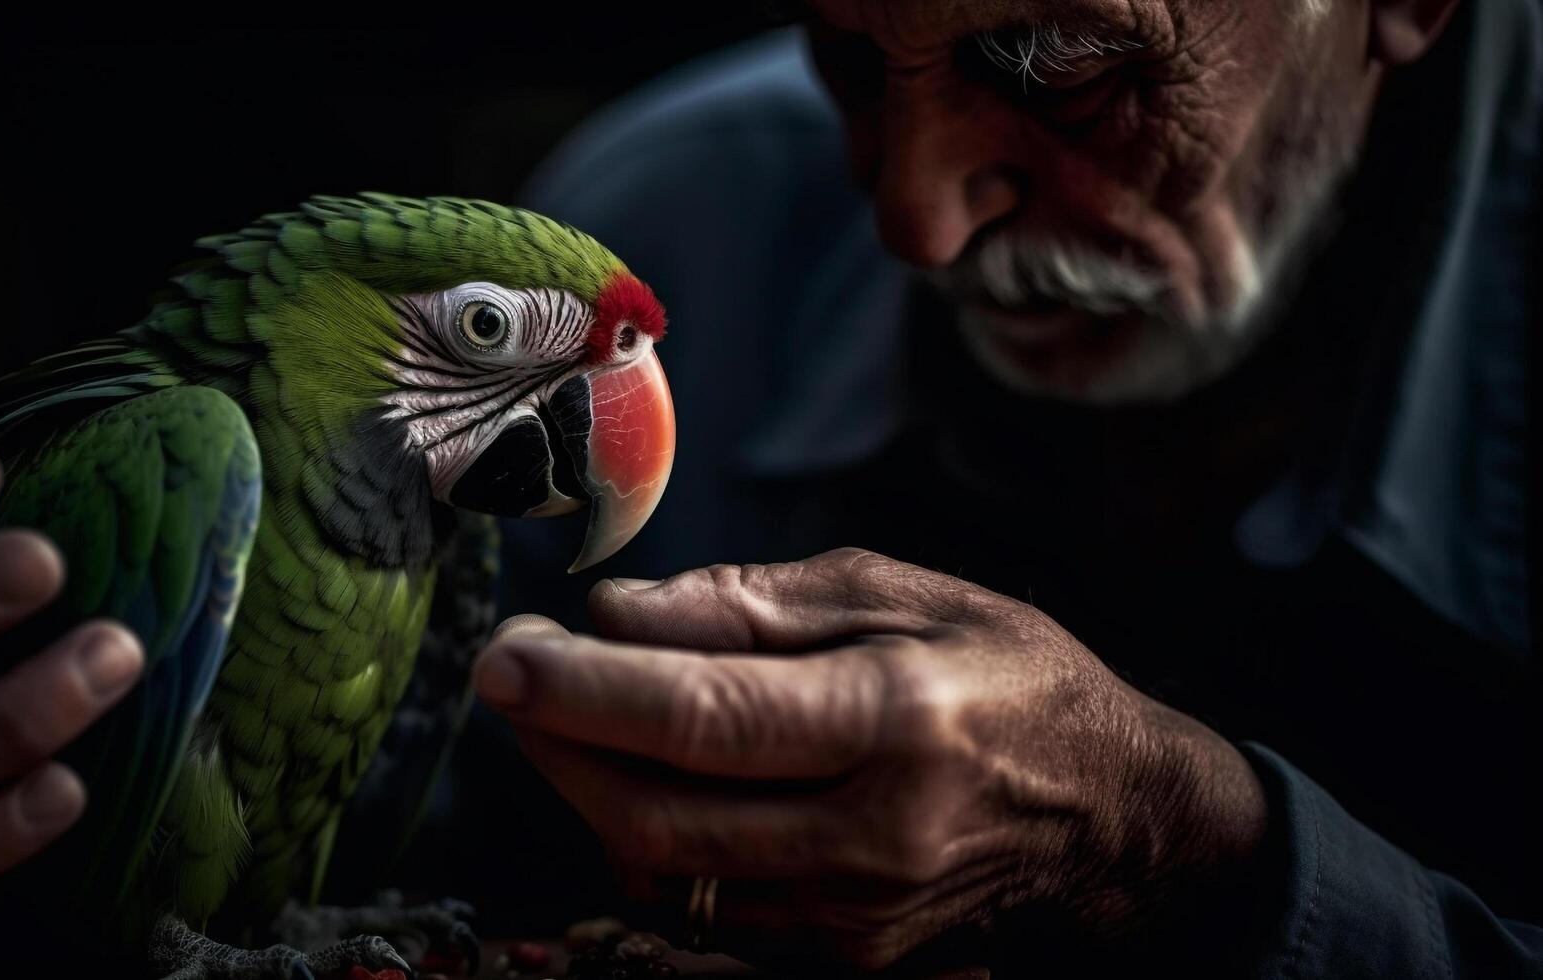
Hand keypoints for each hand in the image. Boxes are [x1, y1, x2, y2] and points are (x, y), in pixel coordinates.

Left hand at [474, 549, 1268, 972]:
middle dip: (558, 747)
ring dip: (588, 793)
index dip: (585, 690)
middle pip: (660, 813)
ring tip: (566, 715)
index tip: (506, 656)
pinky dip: (649, 841)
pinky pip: (708, 906)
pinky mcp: (849, 956)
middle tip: (514, 676)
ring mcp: (859, 915)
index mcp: (899, 720)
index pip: (704, 716)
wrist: (1120, 822)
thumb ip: (759, 604)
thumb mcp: (910, 595)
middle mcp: (874, 834)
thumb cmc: (1018, 680)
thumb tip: (622, 612)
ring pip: (668, 873)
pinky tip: (640, 778)